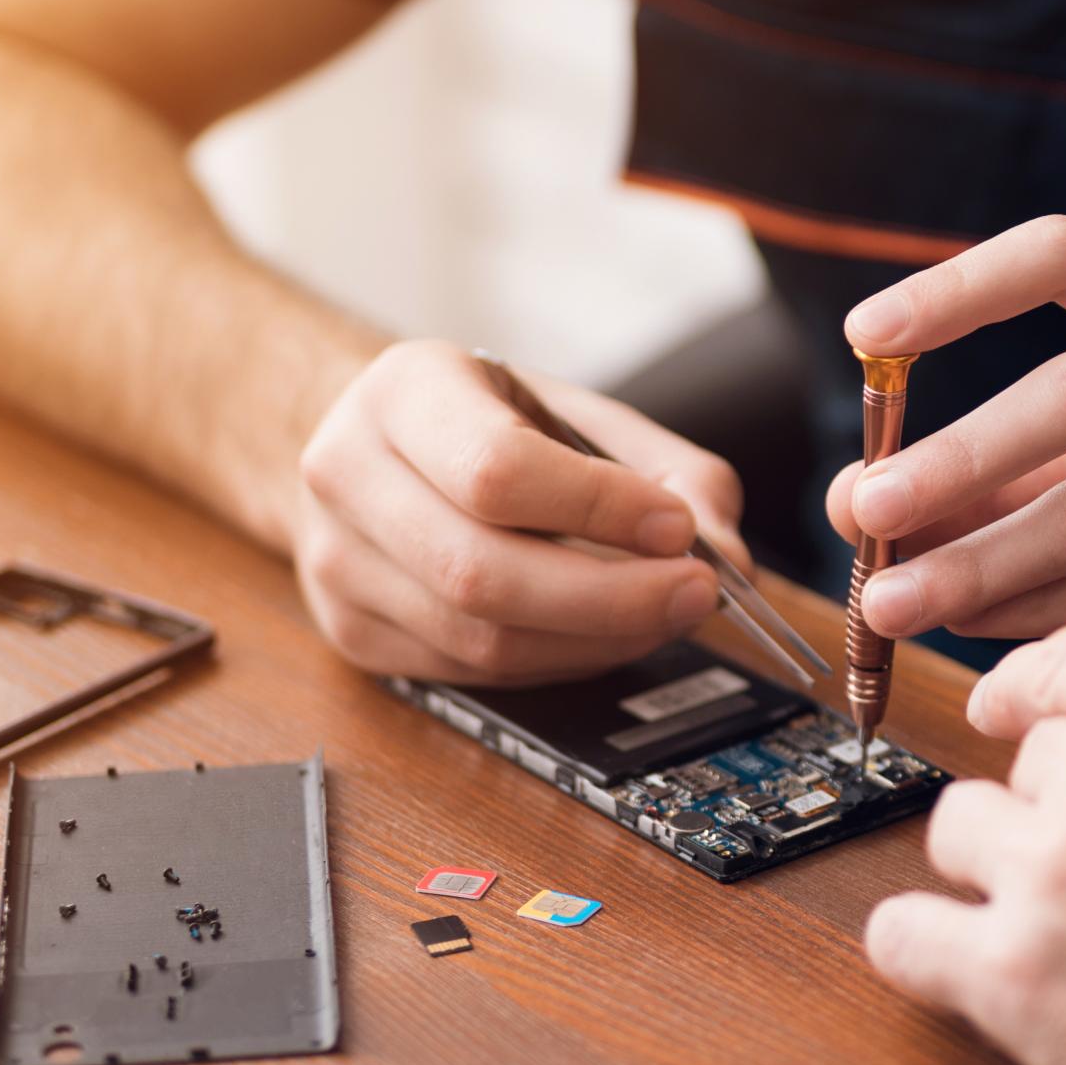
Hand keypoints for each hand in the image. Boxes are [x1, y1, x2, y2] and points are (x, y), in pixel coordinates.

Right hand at [296, 339, 746, 682]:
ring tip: (662, 615)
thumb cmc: (491, 423)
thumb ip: (668, 471)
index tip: (678, 529)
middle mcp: (347, 474)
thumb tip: (730, 558)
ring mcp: (335, 562)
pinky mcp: (350, 631)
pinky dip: (557, 663)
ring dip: (594, 641)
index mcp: (402, 391)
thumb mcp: (577, 412)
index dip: (598, 510)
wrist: (380, 446)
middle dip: (611, 598)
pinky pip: (470, 673)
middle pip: (482, 572)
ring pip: (478, 639)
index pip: (497, 471)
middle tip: (696, 595)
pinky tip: (603, 635)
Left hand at [864, 622, 1065, 1064]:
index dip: (1035, 693)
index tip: (1009, 713)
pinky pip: (903, 933)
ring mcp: (1055, 862)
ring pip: (959, 827)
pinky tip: (964, 965)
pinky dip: (926, 950)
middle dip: (1057, 806)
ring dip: (998, 869)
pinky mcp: (1012, 971)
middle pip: (1028, 754)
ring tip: (1060, 925)